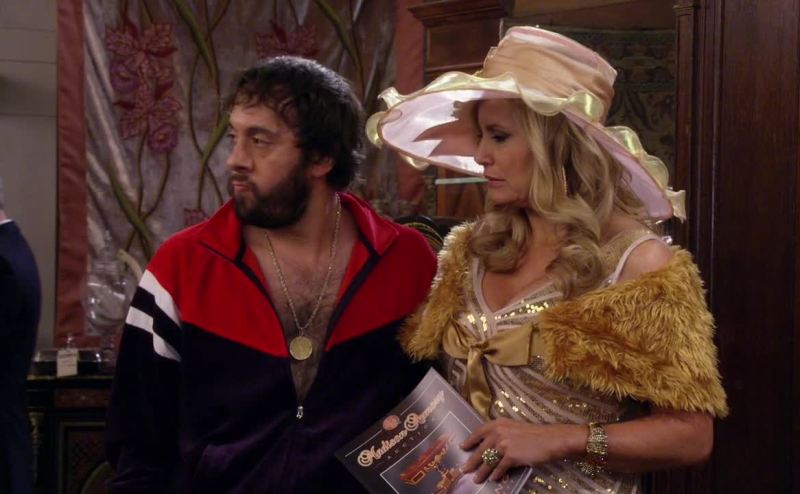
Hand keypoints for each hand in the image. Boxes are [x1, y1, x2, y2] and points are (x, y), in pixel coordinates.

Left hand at [460, 418, 583, 482]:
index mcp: (497, 424)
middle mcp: (498, 432)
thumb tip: (489, 446)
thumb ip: (500, 434)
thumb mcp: (513, 428)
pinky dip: (496, 474)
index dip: (469, 441)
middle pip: (480, 450)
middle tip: (463, 469)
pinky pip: (500, 468)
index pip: (477, 432)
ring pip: (488, 461)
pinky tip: (493, 479)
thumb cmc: (534, 434)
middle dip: (471, 461)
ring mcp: (504, 444)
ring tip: (476, 479)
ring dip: (481, 472)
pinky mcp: (511, 456)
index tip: (462, 447)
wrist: (550, 439)